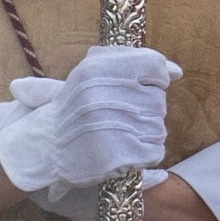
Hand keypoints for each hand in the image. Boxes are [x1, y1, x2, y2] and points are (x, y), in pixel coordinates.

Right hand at [0, 45, 179, 195]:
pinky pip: (154, 152)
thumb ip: (132, 66)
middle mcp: (105, 94)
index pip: (153, 65)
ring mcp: (113, 125)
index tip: (144, 86)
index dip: (155, 78)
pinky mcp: (119, 154)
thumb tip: (177, 72)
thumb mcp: (89, 75)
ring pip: (158, 128)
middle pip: (157, 101)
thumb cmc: (68, 110)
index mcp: (98, 69)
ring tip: (118, 135)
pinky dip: (144, 155)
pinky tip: (124, 152)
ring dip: (144, 134)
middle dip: (144, 111)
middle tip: (119, 118)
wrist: (43, 148)